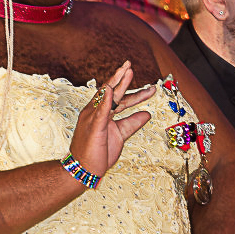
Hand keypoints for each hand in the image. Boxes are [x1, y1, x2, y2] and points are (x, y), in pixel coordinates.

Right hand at [69, 61, 154, 178]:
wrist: (84, 168)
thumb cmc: (98, 152)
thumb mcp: (121, 135)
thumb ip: (133, 123)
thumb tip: (147, 114)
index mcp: (103, 113)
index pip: (120, 98)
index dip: (135, 93)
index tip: (151, 88)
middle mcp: (96, 111)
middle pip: (112, 91)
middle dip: (122, 78)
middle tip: (131, 65)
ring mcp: (93, 117)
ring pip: (107, 96)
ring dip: (117, 83)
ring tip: (127, 70)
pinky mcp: (94, 126)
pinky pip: (101, 111)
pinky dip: (106, 99)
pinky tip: (111, 89)